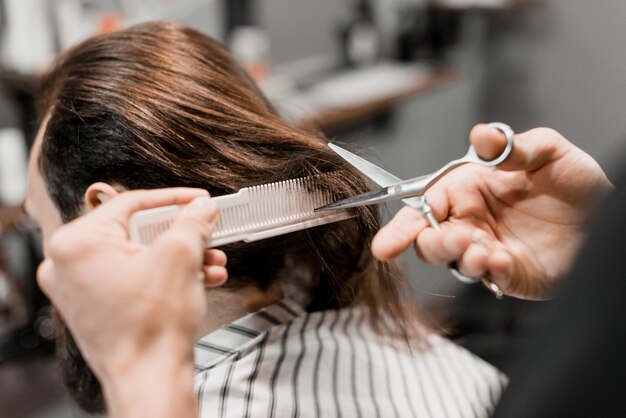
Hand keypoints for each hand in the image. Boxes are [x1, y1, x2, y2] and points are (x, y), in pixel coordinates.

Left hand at [37, 188, 226, 416]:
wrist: (149, 382)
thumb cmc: (152, 326)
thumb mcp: (180, 257)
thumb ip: (193, 222)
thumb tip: (203, 208)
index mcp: (77, 243)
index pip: (132, 204)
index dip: (174, 199)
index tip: (200, 200)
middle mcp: (68, 264)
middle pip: (137, 232)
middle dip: (181, 236)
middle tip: (207, 232)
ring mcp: (78, 288)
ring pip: (139, 256)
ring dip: (180, 258)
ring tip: (212, 263)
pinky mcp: (93, 307)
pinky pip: (133, 278)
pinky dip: (165, 277)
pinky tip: (200, 279)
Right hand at [372, 125, 612, 298]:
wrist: (607, 218)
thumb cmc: (575, 183)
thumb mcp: (548, 152)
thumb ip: (511, 146)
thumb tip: (481, 135)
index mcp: (469, 190)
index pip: (424, 208)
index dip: (401, 228)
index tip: (386, 245)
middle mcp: (472, 221)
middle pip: (430, 241)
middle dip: (435, 243)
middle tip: (462, 237)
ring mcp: (488, 250)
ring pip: (453, 263)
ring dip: (462, 258)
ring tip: (487, 250)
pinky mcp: (508, 275)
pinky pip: (488, 279)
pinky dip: (490, 272)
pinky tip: (506, 259)